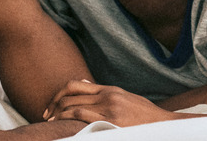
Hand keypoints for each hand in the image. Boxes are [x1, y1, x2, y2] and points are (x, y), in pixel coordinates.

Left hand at [44, 80, 172, 126]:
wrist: (162, 123)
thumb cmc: (143, 113)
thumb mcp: (124, 96)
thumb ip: (103, 91)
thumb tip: (85, 82)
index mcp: (109, 89)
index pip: (76, 85)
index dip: (59, 94)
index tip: (51, 105)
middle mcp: (107, 95)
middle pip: (71, 94)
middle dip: (54, 105)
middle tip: (45, 115)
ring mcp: (108, 107)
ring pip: (73, 105)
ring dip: (58, 113)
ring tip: (50, 121)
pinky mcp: (111, 121)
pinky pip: (82, 116)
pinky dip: (68, 119)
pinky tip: (62, 124)